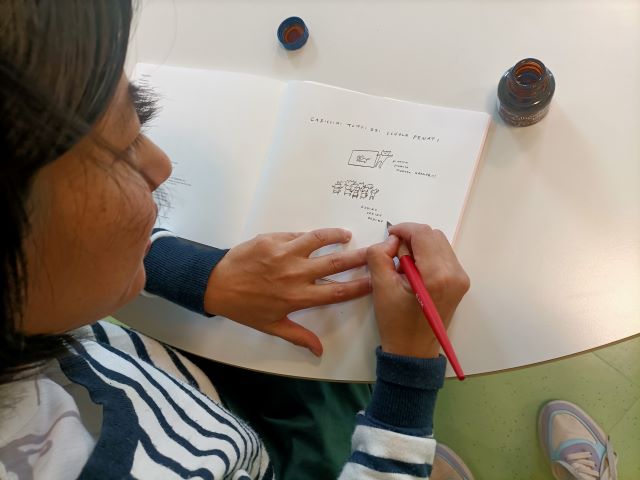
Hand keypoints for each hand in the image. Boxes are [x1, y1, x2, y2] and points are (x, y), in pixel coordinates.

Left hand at [204, 228, 369, 355]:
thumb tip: (319, 351)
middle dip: (358, 257)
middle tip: (374, 250)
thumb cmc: (245, 308)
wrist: (216, 284)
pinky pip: (297, 234)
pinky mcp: (273, 239)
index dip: (359, 286)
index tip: (374, 280)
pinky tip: (318, 235)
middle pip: (335, 264)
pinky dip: (310, 234)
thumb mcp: (272, 326)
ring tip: (346, 235)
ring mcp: (284, 253)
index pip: (337, 292)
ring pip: (318, 240)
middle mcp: (295, 274)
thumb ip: (299, 336)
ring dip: (336, 236)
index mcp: (298, 297)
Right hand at [367, 223, 469, 357]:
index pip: (423, 234)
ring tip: (404, 265)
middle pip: (433, 235)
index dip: (403, 229)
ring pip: (439, 243)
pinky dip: (428, 255)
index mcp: (437, 275)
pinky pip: (444, 255)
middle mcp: (455, 274)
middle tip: (394, 253)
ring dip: (420, 246)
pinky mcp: (460, 282)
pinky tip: (415, 271)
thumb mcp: (381, 287)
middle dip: (412, 238)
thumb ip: (380, 256)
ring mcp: (461, 278)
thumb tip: (392, 241)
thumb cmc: (396, 322)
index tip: (388, 235)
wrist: (413, 351)